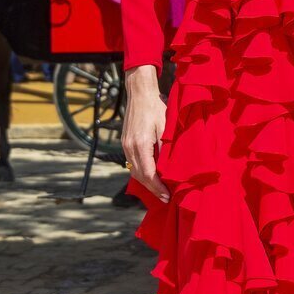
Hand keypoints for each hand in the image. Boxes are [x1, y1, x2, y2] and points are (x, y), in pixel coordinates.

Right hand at [122, 66, 169, 202]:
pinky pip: (132, 163)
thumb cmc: (156, 108)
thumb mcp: (166, 127)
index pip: (148, 173)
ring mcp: (125, 145)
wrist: (140, 94)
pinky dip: (141, 173)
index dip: (158, 187)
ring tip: (159, 190)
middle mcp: (130, 147)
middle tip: (166, 198)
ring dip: (146, 183)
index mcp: (141, 144)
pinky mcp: (125, 143)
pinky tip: (150, 176)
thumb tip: (169, 169)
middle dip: (153, 189)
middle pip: (140, 176)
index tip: (168, 195)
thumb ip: (166, 148)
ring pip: (134, 171)